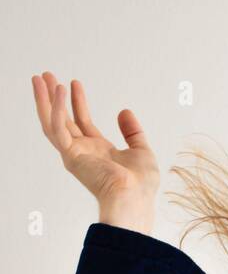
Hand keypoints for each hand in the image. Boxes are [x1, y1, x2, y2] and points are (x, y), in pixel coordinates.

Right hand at [31, 72, 158, 229]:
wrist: (134, 198)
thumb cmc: (140, 184)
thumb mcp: (141, 150)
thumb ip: (132, 131)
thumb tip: (124, 111)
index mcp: (98, 151)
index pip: (82, 122)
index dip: (78, 102)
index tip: (74, 83)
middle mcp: (83, 152)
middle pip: (62, 120)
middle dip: (54, 98)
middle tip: (46, 76)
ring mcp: (75, 154)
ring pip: (52, 122)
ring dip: (44, 100)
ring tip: (39, 78)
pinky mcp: (70, 155)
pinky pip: (58, 129)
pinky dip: (56, 109)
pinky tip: (59, 91)